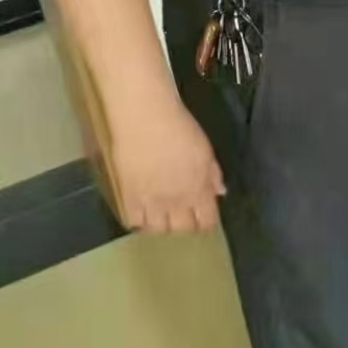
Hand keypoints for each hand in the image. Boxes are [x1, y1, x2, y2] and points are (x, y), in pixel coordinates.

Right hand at [112, 98, 226, 235]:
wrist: (144, 117)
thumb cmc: (179, 127)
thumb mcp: (205, 149)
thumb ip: (212, 174)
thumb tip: (219, 192)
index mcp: (199, 190)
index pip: (207, 221)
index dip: (206, 222)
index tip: (202, 216)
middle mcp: (177, 202)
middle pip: (183, 229)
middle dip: (185, 224)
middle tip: (180, 214)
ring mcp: (152, 202)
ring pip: (158, 229)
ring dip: (161, 224)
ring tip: (158, 214)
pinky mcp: (129, 197)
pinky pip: (134, 221)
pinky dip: (138, 220)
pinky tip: (140, 211)